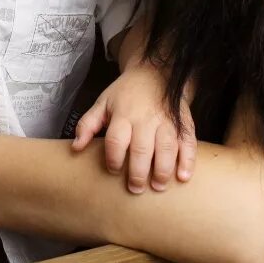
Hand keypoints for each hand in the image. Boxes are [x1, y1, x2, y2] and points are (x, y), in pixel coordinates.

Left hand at [71, 65, 196, 192]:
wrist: (155, 73)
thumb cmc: (125, 93)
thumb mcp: (102, 103)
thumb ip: (88, 125)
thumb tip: (75, 148)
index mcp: (123, 114)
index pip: (116, 140)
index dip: (113, 159)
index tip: (113, 170)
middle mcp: (146, 118)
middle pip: (142, 149)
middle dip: (138, 172)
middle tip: (135, 189)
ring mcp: (167, 121)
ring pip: (166, 148)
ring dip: (163, 170)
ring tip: (157, 187)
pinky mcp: (183, 124)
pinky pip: (188, 143)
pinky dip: (187, 160)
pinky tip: (183, 177)